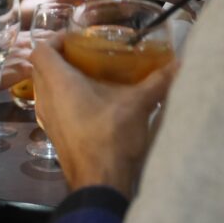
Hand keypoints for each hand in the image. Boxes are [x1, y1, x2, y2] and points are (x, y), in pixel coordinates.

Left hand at [30, 38, 177, 196]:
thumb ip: (159, 80)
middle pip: (41, 68)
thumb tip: (181, 62)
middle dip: (61, 58)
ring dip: (61, 80)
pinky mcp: (54, 135)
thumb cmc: (111, 137)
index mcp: (58, 82)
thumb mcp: (138, 104)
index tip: (76, 39)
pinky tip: (91, 104)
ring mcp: (47, 119)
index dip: (55, 39)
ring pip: (45, 89)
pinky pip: (52, 108)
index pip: (42, 50)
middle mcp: (45, 98)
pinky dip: (64, 100)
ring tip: (91, 77)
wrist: (100, 183)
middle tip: (87, 55)